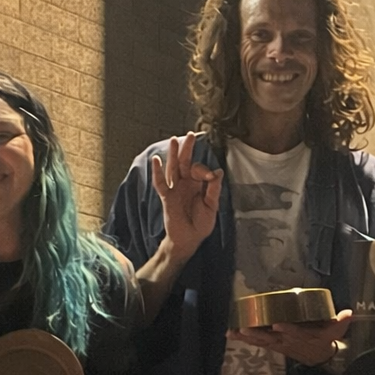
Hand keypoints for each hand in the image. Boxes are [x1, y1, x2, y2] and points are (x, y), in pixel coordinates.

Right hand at [150, 132, 222, 260]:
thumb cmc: (201, 224)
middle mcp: (185, 184)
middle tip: (190, 134)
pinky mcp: (166, 197)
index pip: (200, 170)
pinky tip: (156, 160)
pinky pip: (161, 183)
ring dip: (173, 154)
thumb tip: (218, 171)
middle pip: (185, 162)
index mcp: (198, 185)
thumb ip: (213, 189)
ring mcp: (175, 189)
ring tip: (173, 140)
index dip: (204, 170)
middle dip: (188, 148)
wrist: (188, 239)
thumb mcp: (212, 206)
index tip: (210, 176)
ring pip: (173, 168)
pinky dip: (157, 172)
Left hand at [232, 309, 351, 366]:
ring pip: (261, 341)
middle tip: (245, 329)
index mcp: (304, 336)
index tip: (277, 325)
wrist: (318, 356)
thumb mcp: (336, 331)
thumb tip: (349, 313)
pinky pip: (257, 342)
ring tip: (232, 332)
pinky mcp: (272, 345)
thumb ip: (341, 322)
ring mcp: (279, 344)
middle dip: (258, 334)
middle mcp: (288, 341)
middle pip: (272, 338)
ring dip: (247, 337)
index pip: (295, 333)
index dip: (287, 330)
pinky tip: (230, 334)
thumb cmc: (325, 339)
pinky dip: (244, 339)